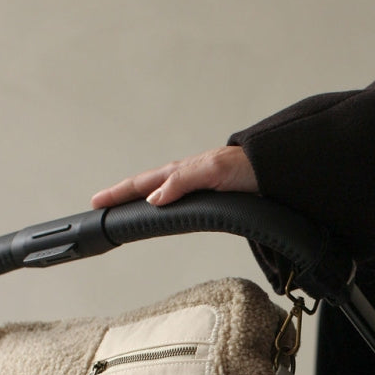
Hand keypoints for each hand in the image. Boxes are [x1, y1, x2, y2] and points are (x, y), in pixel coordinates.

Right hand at [91, 145, 258, 208]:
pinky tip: (163, 207)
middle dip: (122, 193)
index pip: (141, 183)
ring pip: (160, 189)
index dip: (119, 193)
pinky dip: (162, 200)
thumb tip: (153, 199)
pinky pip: (177, 195)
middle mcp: (185, 176)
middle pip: (145, 185)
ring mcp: (196, 183)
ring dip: (140, 196)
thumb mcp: (212, 172)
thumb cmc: (248, 168)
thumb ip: (182, 183)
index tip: (97, 202)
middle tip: (100, 204)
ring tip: (124, 205)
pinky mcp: (210, 192)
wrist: (277, 168)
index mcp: (181, 171)